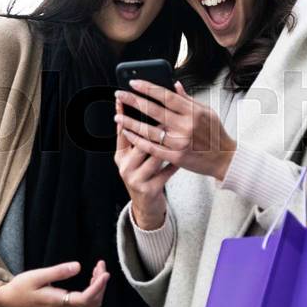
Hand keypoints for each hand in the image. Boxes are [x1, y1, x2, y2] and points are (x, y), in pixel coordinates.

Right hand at [0, 260, 108, 306]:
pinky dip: (93, 291)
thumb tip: (78, 266)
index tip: (105, 272)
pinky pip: (85, 304)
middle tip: (100, 265)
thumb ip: (58, 272)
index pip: (86, 298)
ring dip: (98, 288)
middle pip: (93, 302)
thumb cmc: (21, 287)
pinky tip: (91, 279)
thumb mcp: (37, 276)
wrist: (9, 301)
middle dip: (101, 284)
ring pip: (91, 304)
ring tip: (97, 270)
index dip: (98, 286)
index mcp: (59, 303)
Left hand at [114, 80, 236, 180]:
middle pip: (153, 110)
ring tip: (118, 116)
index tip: (133, 83)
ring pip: (148, 130)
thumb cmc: (215, 133)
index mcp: (193, 112)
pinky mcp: (175, 157)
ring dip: (130, 122)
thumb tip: (174, 84)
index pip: (166, 96)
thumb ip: (188, 99)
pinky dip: (137, 140)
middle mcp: (185, 126)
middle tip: (119, 95)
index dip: (147, 88)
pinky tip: (127, 133)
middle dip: (133, 101)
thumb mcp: (207, 111)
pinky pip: (151, 147)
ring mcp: (180, 142)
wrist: (224, 159)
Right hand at [114, 98, 176, 229]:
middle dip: (153, 127)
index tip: (127, 100)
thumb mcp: (135, 157)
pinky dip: (176, 162)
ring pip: (154, 156)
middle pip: (139, 142)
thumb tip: (140, 107)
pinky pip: (166, 172)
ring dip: (167, 143)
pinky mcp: (150, 189)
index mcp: (121, 156)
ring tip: (178, 131)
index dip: (125, 116)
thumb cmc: (143, 175)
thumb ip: (138, 135)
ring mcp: (137, 179)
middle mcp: (125, 167)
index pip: (122, 132)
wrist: (146, 205)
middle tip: (165, 114)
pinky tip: (184, 155)